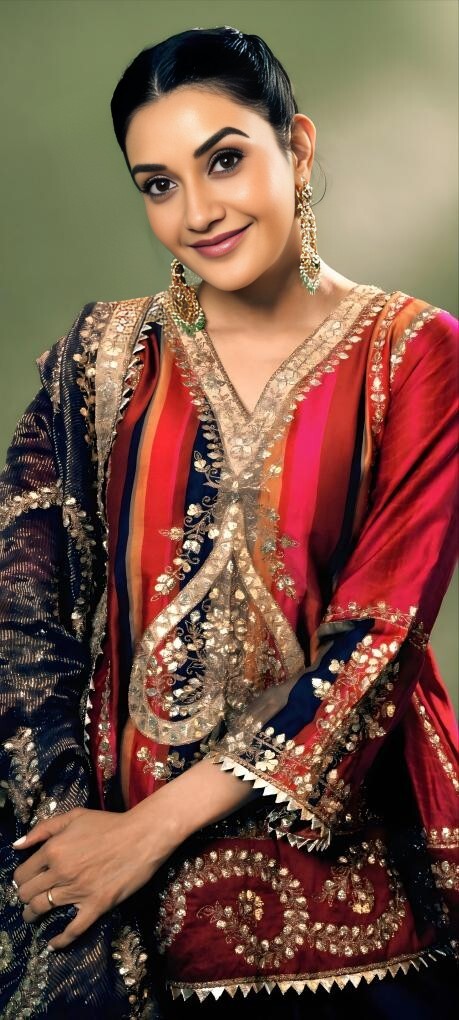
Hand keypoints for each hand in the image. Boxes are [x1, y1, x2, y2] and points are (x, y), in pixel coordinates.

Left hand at [12, 806, 170, 949]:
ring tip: (32, 916)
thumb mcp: (74, 816)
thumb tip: (17, 846)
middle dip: (24, 897)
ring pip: (42, 909)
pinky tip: (52, 944)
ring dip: (32, 915)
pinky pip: (72, 930)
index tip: (26, 881)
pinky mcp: (96, 905)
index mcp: (53, 849)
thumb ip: (43, 828)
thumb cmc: (109, 823)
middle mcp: (60, 871)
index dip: (21, 879)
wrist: (142, 836)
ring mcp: (77, 891)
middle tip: (29, 898)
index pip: (23, 873)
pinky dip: (60, 940)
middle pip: (28, 893)